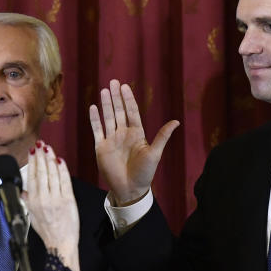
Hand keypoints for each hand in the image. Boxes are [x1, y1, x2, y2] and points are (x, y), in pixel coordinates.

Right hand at [24, 141, 80, 270]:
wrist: (61, 244)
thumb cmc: (47, 231)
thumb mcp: (31, 216)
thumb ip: (27, 201)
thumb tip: (23, 190)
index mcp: (32, 201)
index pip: (32, 176)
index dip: (32, 162)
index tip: (32, 151)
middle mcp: (43, 198)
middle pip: (42, 172)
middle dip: (41, 156)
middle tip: (40, 144)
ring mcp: (56, 198)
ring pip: (53, 173)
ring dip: (51, 158)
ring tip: (49, 148)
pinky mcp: (68, 200)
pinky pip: (65, 180)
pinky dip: (62, 169)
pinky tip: (60, 160)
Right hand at [89, 79, 178, 205]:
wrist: (130, 189)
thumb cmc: (145, 173)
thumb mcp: (155, 153)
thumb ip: (162, 136)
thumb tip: (177, 121)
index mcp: (136, 134)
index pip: (131, 112)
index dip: (128, 99)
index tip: (125, 86)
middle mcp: (123, 134)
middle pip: (118, 111)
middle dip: (116, 97)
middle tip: (113, 81)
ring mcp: (111, 140)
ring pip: (107, 117)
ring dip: (106, 104)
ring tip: (104, 90)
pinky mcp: (101, 148)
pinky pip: (97, 130)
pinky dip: (94, 119)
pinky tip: (93, 107)